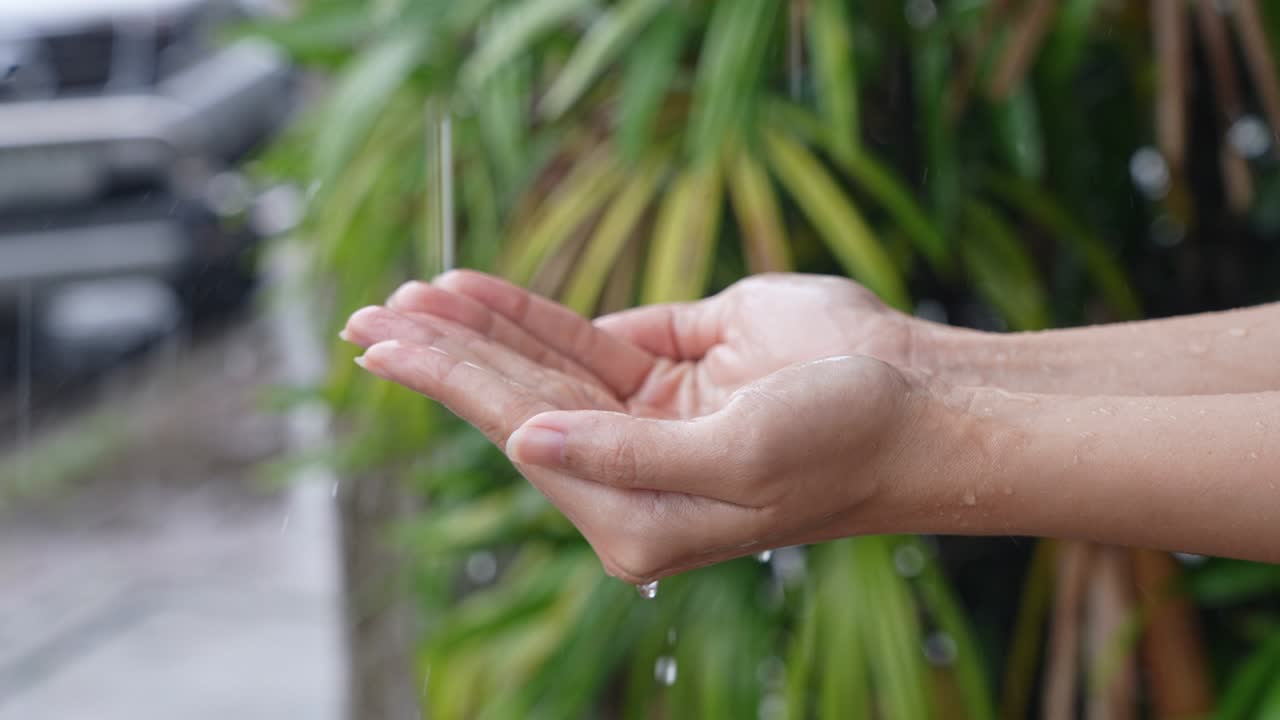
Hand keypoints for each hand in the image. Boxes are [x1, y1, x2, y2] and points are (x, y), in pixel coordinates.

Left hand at [342, 272, 948, 581]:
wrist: (922, 403)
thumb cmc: (843, 445)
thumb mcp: (740, 459)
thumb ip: (627, 457)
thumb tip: (523, 443)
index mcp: (637, 517)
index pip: (524, 436)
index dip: (454, 383)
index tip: (387, 343)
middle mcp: (629, 470)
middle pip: (518, 402)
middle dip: (445, 356)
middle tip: (371, 317)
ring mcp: (646, 416)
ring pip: (543, 367)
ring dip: (477, 330)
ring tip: (407, 298)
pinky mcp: (671, 365)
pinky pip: (586, 339)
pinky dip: (531, 313)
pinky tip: (476, 292)